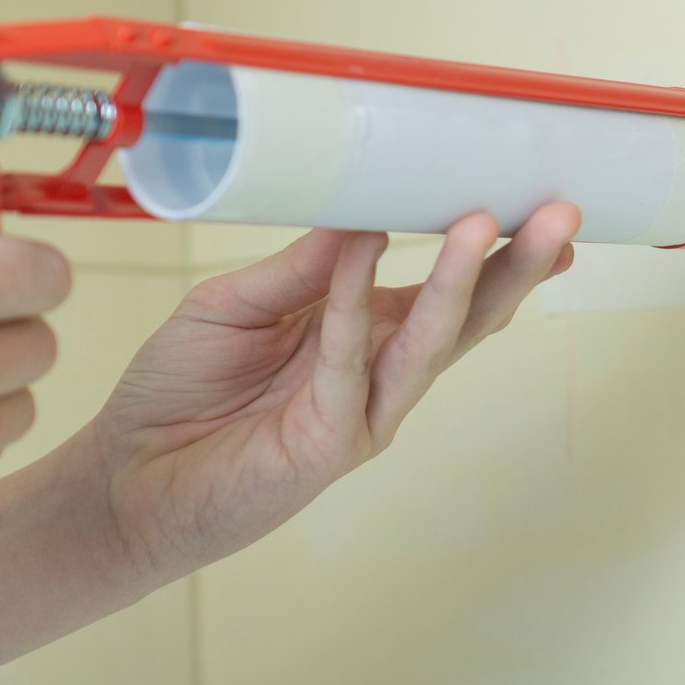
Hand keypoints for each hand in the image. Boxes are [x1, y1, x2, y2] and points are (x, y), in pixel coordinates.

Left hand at [92, 204, 579, 582]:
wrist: (125, 477)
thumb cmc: (179, 392)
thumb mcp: (236, 303)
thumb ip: (301, 267)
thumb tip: (360, 211)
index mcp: (364, 334)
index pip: (446, 290)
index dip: (495, 252)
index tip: (542, 206)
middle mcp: (378, 375)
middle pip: (465, 317)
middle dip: (515, 267)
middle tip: (559, 214)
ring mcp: (362, 413)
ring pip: (427, 342)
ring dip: (460, 282)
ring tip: (488, 226)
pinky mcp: (329, 442)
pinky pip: (347, 362)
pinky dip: (353, 303)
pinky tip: (368, 250)